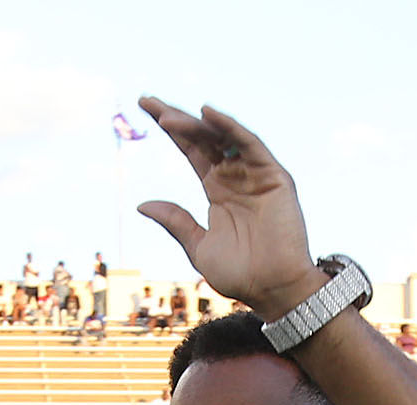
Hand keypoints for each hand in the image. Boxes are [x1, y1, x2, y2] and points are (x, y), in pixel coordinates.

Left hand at [136, 97, 322, 318]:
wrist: (273, 290)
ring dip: (195, 125)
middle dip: (176, 119)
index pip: (191, 150)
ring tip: (166, 118)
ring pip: (222, 137)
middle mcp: (235, 176)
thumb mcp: (199, 247)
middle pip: (203, 137)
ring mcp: (254, 173)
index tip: (145, 110)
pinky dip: (229, 127)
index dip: (171, 131)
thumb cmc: (240, 275)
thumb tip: (142, 204)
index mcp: (217, 189)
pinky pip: (249, 143)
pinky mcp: (273, 175)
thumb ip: (176, 222)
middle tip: (148, 103)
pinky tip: (207, 114)